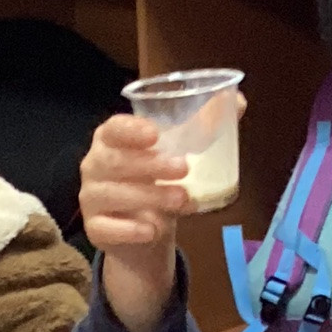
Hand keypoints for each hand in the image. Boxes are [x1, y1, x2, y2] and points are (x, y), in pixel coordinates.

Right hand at [80, 115, 191, 331]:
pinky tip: (151, 230)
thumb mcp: (178, 153)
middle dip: (149, 164)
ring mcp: (92, 198)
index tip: (155, 134)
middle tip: (184, 168)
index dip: (130, 130)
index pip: (113, 129)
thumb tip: (239, 100)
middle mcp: (96, 165)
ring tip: (182, 199)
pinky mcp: (96, 229)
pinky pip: (106, 228)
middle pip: (113, 161)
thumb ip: (204, 126)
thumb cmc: (158, 180)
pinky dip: (129, 230)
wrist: (146, 229)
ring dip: (148, 196)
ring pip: (112, 195)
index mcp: (112, 139)